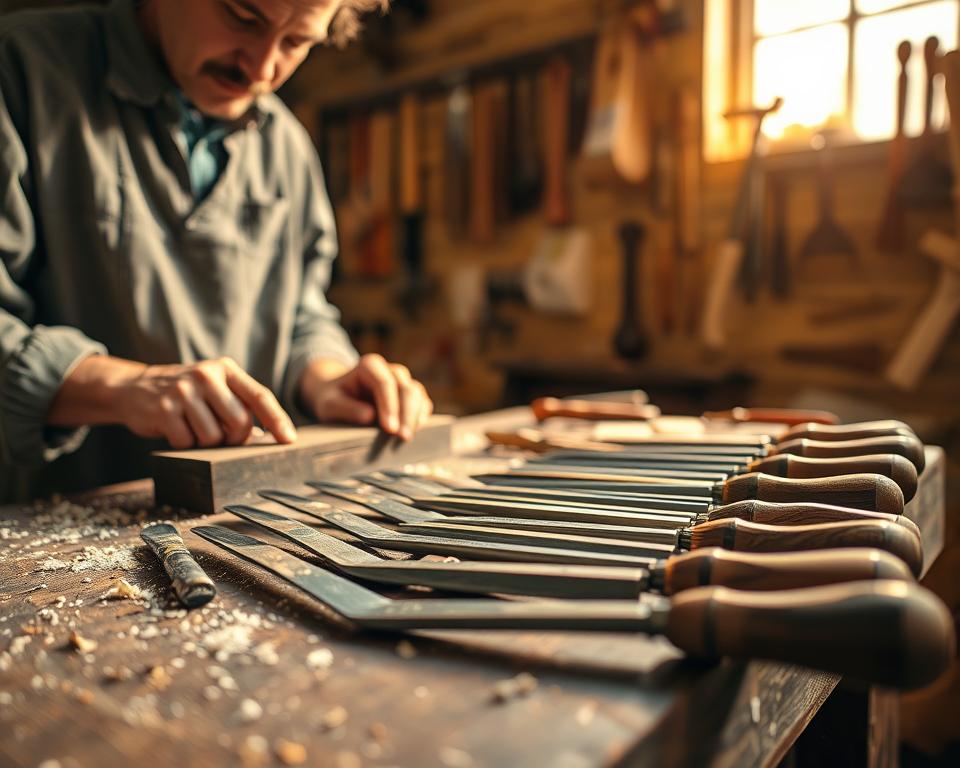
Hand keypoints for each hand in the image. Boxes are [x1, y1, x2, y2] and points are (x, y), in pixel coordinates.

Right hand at [117, 358, 295, 448]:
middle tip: (222, 436)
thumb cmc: (186, 393)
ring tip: (194, 428)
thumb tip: (267, 437)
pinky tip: (176, 430)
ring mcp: (183, 392)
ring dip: (207, 443)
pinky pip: (188, 442)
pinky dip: (185, 444)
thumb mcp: (214, 387)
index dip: (277, 420)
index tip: (288, 440)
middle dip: (235, 439)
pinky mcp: (164, 410)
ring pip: (214, 437)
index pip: (260, 396)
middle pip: (240, 423)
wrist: (134, 387)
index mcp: (225, 369)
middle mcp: (206, 376)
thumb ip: (239, 404)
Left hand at [299, 354, 432, 439]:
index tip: (390, 429)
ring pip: (418, 395)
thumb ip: (346, 408)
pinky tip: (414, 432)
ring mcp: (403, 382)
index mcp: (370, 365)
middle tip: (402, 437)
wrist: (339, 398)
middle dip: (406, 414)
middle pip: (406, 388)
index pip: (385, 383)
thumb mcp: (329, 404)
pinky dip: (421, 418)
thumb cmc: (333, 400)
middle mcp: (390, 370)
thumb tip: (370, 416)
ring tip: (407, 438)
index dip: (389, 406)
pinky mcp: (411, 396)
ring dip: (415, 417)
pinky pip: (422, 404)